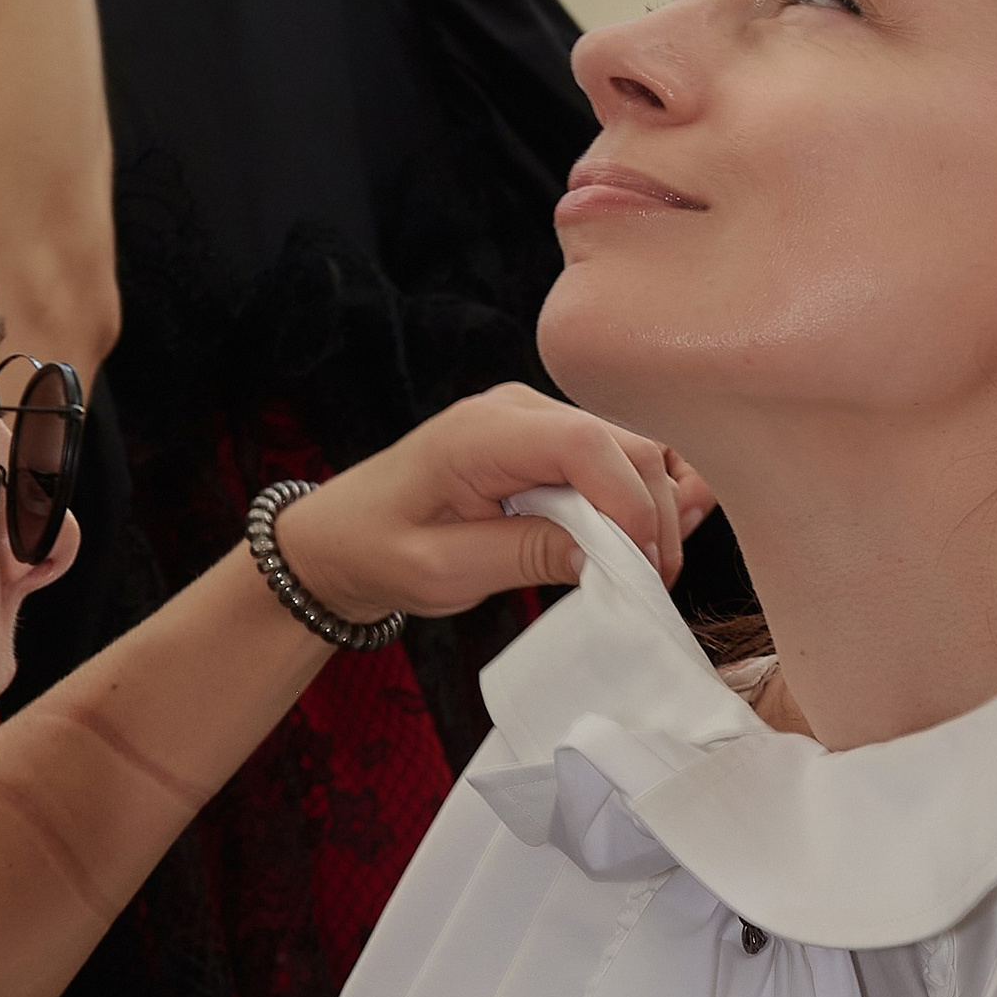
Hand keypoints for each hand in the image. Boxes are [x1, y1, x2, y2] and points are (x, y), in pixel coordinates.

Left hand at [272, 385, 714, 624]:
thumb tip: (609, 559)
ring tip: (648, 573)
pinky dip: (637, 501)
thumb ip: (526, 555)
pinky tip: (645, 543)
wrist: (343, 536)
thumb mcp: (443, 569)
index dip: (628, 504)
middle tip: (653, 586)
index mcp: (481, 433)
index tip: (641, 569)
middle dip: (652, 516)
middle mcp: (517, 410)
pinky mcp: (547, 442)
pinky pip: (613, 462)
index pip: (584, 445)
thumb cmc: (379, 549)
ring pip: (630, 454)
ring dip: (651, 511)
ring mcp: (536, 420)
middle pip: (623, 447)